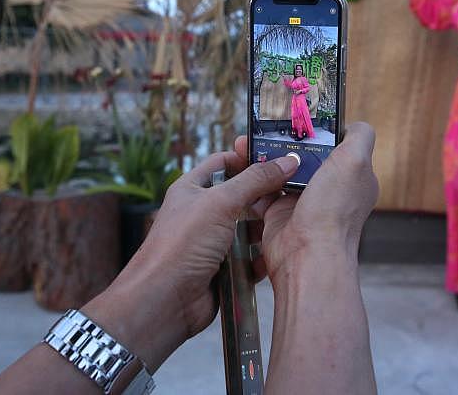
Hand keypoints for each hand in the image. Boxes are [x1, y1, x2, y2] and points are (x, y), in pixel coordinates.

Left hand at [84, 138, 298, 370]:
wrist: (164, 301)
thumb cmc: (181, 245)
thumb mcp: (220, 202)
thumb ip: (255, 180)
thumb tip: (288, 160)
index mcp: (193, 189)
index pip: (224, 163)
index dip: (248, 157)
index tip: (278, 157)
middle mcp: (204, 213)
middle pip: (243, 196)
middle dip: (266, 195)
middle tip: (294, 190)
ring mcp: (214, 242)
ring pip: (250, 228)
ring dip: (267, 227)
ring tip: (289, 221)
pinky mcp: (225, 268)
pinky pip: (251, 257)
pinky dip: (264, 255)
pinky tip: (279, 251)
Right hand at [257, 122, 378, 280]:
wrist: (306, 255)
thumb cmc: (334, 210)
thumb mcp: (356, 162)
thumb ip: (360, 137)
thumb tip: (355, 124)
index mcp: (352, 176)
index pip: (337, 144)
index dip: (320, 130)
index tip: (300, 117)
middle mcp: (329, 188)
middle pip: (305, 154)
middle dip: (285, 140)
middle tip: (265, 126)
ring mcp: (303, 200)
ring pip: (281, 169)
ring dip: (264, 156)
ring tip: (246, 142)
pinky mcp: (279, 212)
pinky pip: (263, 189)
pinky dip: (253, 178)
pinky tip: (242, 164)